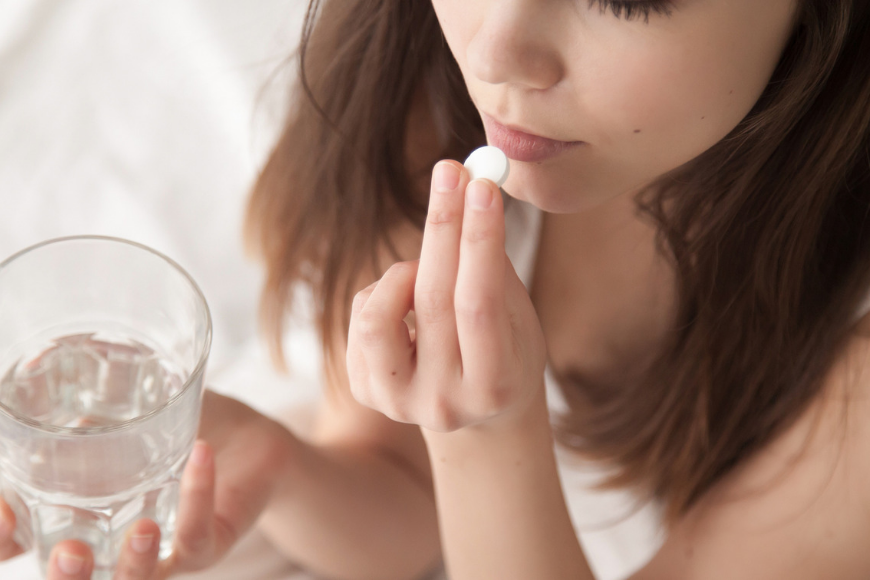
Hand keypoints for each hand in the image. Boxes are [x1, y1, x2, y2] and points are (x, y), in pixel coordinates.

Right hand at [0, 390, 295, 579]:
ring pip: (139, 577)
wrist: (251, 440)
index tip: (6, 518)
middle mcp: (113, 542)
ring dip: (135, 561)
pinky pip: (198, 533)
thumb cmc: (185, 427)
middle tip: (69, 553)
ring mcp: (161, 549)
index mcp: (79, 514)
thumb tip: (47, 354)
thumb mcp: (134, 404)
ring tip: (141, 527)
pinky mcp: (207, 543)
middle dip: (68, 576)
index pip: (25, 541)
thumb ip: (93, 389)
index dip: (7, 540)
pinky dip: (198, 494)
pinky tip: (200, 454)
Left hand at [346, 161, 546, 432]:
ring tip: (424, 269)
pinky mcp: (366, 391)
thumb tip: (468, 189)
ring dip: (404, 271)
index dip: (479, 241)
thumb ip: (493, 266)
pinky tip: (406, 302)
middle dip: (443, 226)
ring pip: (379, 314)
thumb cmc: (504, 349)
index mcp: (495, 386)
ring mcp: (400, 402)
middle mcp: (445, 403)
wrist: (475, 409)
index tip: (481, 184)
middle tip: (451, 172)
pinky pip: (362, 318)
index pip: (480, 303)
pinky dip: (384, 292)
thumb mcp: (518, 317)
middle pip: (433, 300)